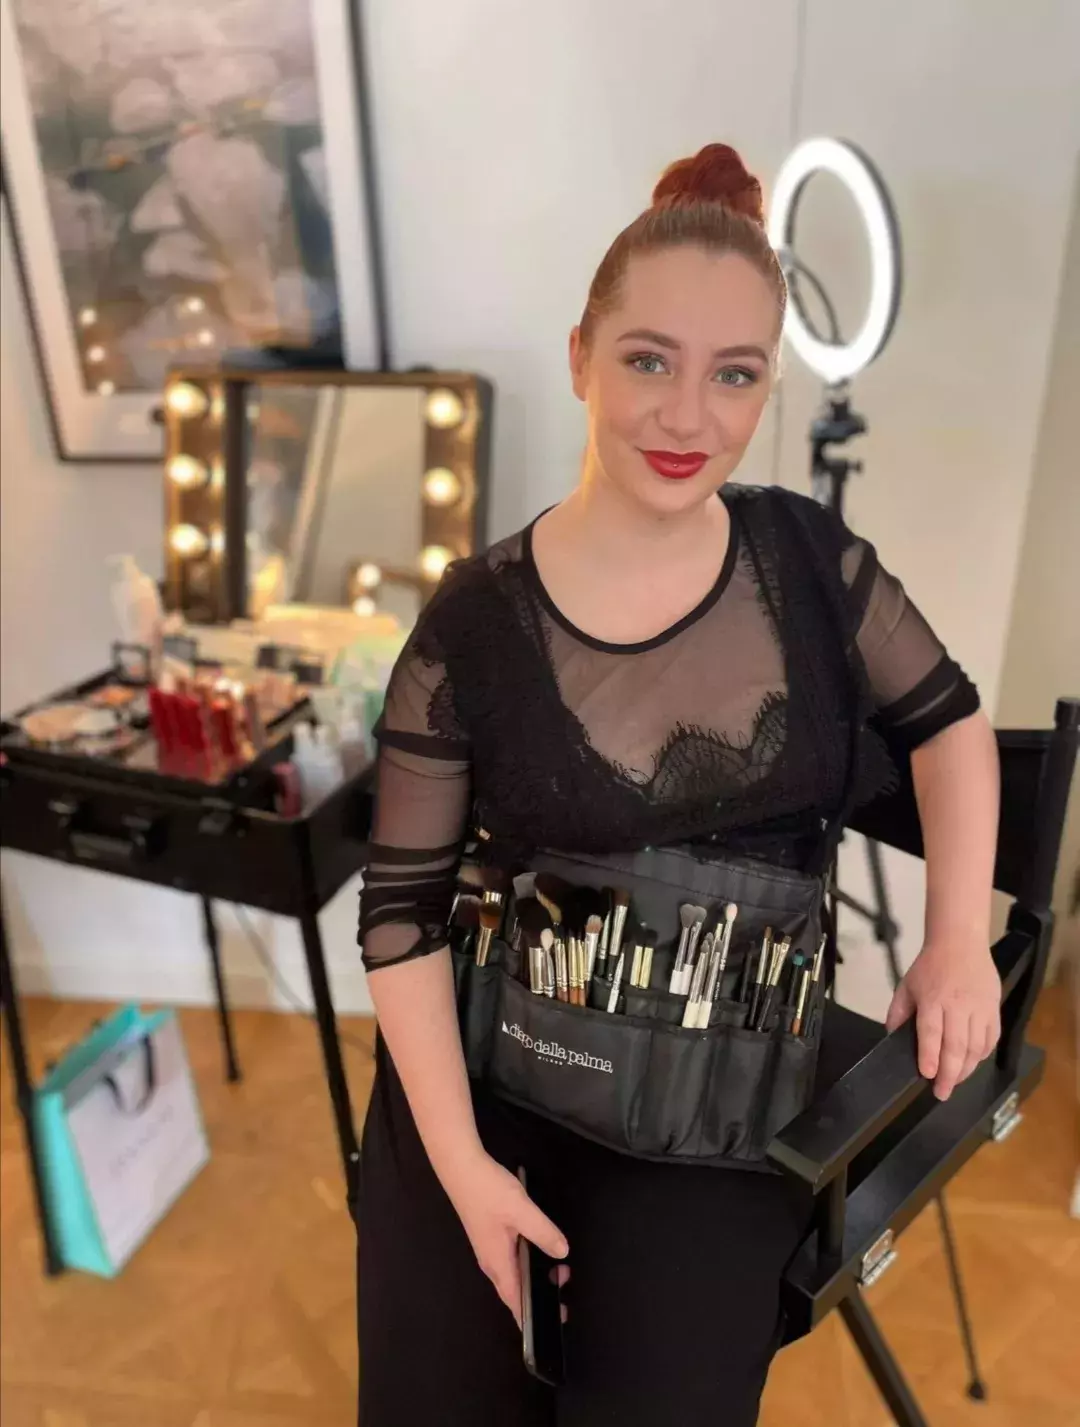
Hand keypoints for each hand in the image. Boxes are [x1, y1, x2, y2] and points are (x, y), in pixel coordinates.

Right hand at [438, 1149, 567, 1326]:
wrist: (461, 1167)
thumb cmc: (488, 1192)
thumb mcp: (522, 1211)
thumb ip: (543, 1233)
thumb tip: (562, 1253)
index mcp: (498, 1262)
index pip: (514, 1301)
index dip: (529, 1318)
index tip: (548, 1327)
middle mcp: (491, 1261)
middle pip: (514, 1289)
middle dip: (538, 1294)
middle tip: (564, 1284)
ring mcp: (488, 1247)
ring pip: (513, 1272)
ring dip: (534, 1275)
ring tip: (558, 1266)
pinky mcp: (489, 1234)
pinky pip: (510, 1258)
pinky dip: (527, 1261)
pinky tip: (538, 1248)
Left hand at [885, 939, 1000, 1099]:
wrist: (960, 943)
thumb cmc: (930, 966)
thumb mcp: (907, 985)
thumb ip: (898, 1012)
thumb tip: (891, 1037)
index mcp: (933, 999)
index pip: (931, 1032)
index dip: (930, 1056)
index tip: (927, 1075)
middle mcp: (958, 1005)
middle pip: (956, 1046)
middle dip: (949, 1074)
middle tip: (942, 1093)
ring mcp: (980, 1008)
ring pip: (976, 1047)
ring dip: (966, 1069)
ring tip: (954, 1081)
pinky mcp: (994, 1009)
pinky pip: (990, 1039)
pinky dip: (982, 1055)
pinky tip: (971, 1063)